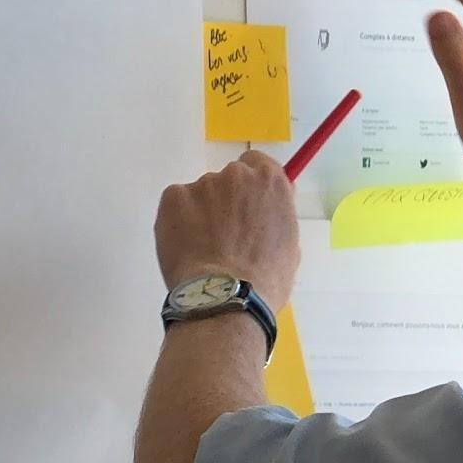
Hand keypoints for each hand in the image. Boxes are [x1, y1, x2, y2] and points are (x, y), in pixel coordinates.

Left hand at [155, 150, 299, 313]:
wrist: (225, 297)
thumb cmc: (265, 280)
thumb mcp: (289, 244)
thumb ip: (276, 216)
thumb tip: (266, 211)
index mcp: (270, 182)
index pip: (257, 164)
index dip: (250, 186)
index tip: (245, 205)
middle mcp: (236, 174)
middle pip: (227, 180)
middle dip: (224, 202)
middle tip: (223, 236)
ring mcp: (202, 183)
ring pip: (200, 196)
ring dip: (200, 215)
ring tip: (203, 251)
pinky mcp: (173, 197)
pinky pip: (176, 206)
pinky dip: (178, 223)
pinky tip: (185, 250)